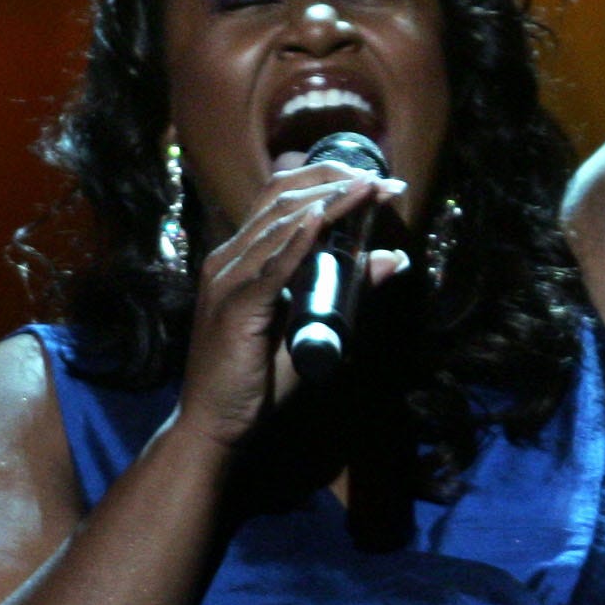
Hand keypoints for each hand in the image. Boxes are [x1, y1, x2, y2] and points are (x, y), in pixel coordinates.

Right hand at [176, 162, 407, 446]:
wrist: (212, 423)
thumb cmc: (255, 379)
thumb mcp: (309, 325)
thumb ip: (346, 291)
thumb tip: (392, 260)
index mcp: (240, 258)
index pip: (282, 199)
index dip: (329, 182)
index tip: (376, 182)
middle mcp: (228, 259)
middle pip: (281, 198)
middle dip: (336, 182)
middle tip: (384, 181)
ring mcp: (227, 281)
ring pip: (279, 225)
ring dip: (329, 203)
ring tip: (369, 189)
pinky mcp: (235, 308)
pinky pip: (270, 268)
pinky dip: (297, 241)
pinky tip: (321, 220)